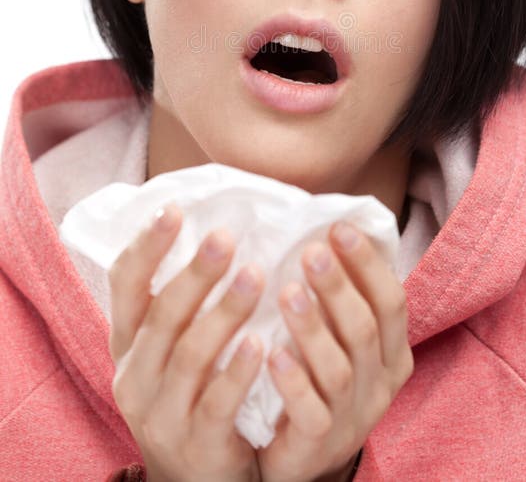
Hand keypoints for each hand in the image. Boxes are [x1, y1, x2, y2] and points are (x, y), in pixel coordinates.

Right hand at [108, 204, 263, 481]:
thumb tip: (217, 224)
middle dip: (194, 274)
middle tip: (227, 236)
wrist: (196, 480)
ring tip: (256, 276)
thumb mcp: (173, 349)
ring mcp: (162, 413)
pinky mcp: (196, 444)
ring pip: (189, 356)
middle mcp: (136, 375)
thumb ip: (184, 302)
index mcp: (128, 342)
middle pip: (161, 316)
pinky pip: (216, 404)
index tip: (175, 208)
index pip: (125, 286)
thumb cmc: (192, 393)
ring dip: (223, 314)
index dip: (146, 246)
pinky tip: (262, 343)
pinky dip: (237, 372)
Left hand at [257, 220, 413, 481]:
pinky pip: (310, 413)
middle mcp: (379, 383)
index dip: (367, 263)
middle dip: (339, 285)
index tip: (338, 227)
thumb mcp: (342, 337)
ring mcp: (352, 417)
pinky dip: (292, 381)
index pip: (391, 300)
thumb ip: (341, 296)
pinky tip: (270, 352)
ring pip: (339, 368)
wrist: (305, 456)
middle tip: (310, 250)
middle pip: (365, 328)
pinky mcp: (319, 445)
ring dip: (313, 327)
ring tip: (286, 291)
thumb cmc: (320, 376)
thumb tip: (327, 225)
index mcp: (392, 351)